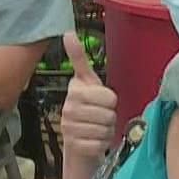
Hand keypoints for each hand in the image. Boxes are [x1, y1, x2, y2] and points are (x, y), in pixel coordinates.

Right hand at [60, 31, 116, 160]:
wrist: (77, 140)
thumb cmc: (87, 107)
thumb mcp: (87, 81)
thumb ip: (79, 58)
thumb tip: (67, 33)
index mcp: (74, 90)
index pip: (108, 96)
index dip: (111, 101)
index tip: (102, 100)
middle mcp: (68, 108)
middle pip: (109, 114)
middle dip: (110, 117)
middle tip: (101, 117)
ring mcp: (70, 128)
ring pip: (105, 129)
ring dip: (106, 131)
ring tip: (97, 128)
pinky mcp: (75, 146)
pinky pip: (100, 144)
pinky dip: (102, 144)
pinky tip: (94, 140)